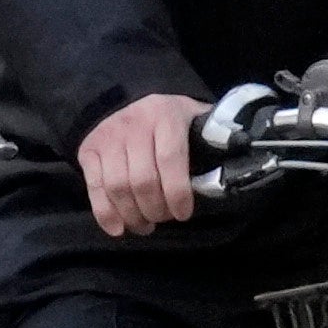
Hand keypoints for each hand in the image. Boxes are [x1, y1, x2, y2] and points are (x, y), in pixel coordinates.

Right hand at [82, 90, 207, 238]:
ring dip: (133, 215)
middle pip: (143, 179)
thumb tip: (240, 159)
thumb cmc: (169, 117)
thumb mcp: (194, 117)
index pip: (171, 159)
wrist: (124, 99)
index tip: (184, 213)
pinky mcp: (88, 150)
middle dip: (156, 209)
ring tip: (145, 225)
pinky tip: (119, 228)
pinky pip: (95, 188)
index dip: (178, 192)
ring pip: (118, 187)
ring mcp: (107, 137)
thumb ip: (212, 136)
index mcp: (166, 116)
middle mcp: (134, 125)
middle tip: (165, 219)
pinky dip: (105, 214)